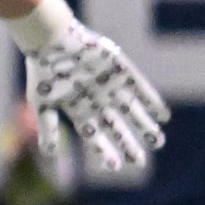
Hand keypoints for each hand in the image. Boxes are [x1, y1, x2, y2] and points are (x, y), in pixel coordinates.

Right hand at [26, 23, 170, 178]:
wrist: (53, 38)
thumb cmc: (44, 71)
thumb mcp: (41, 103)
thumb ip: (48, 127)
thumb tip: (50, 155)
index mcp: (78, 108)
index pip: (94, 134)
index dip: (104, 150)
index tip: (116, 166)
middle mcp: (97, 100)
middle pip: (116, 126)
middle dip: (128, 144)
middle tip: (140, 162)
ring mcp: (111, 86)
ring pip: (132, 110)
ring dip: (145, 125)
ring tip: (158, 142)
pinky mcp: (122, 71)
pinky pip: (141, 89)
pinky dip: (152, 102)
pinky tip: (163, 116)